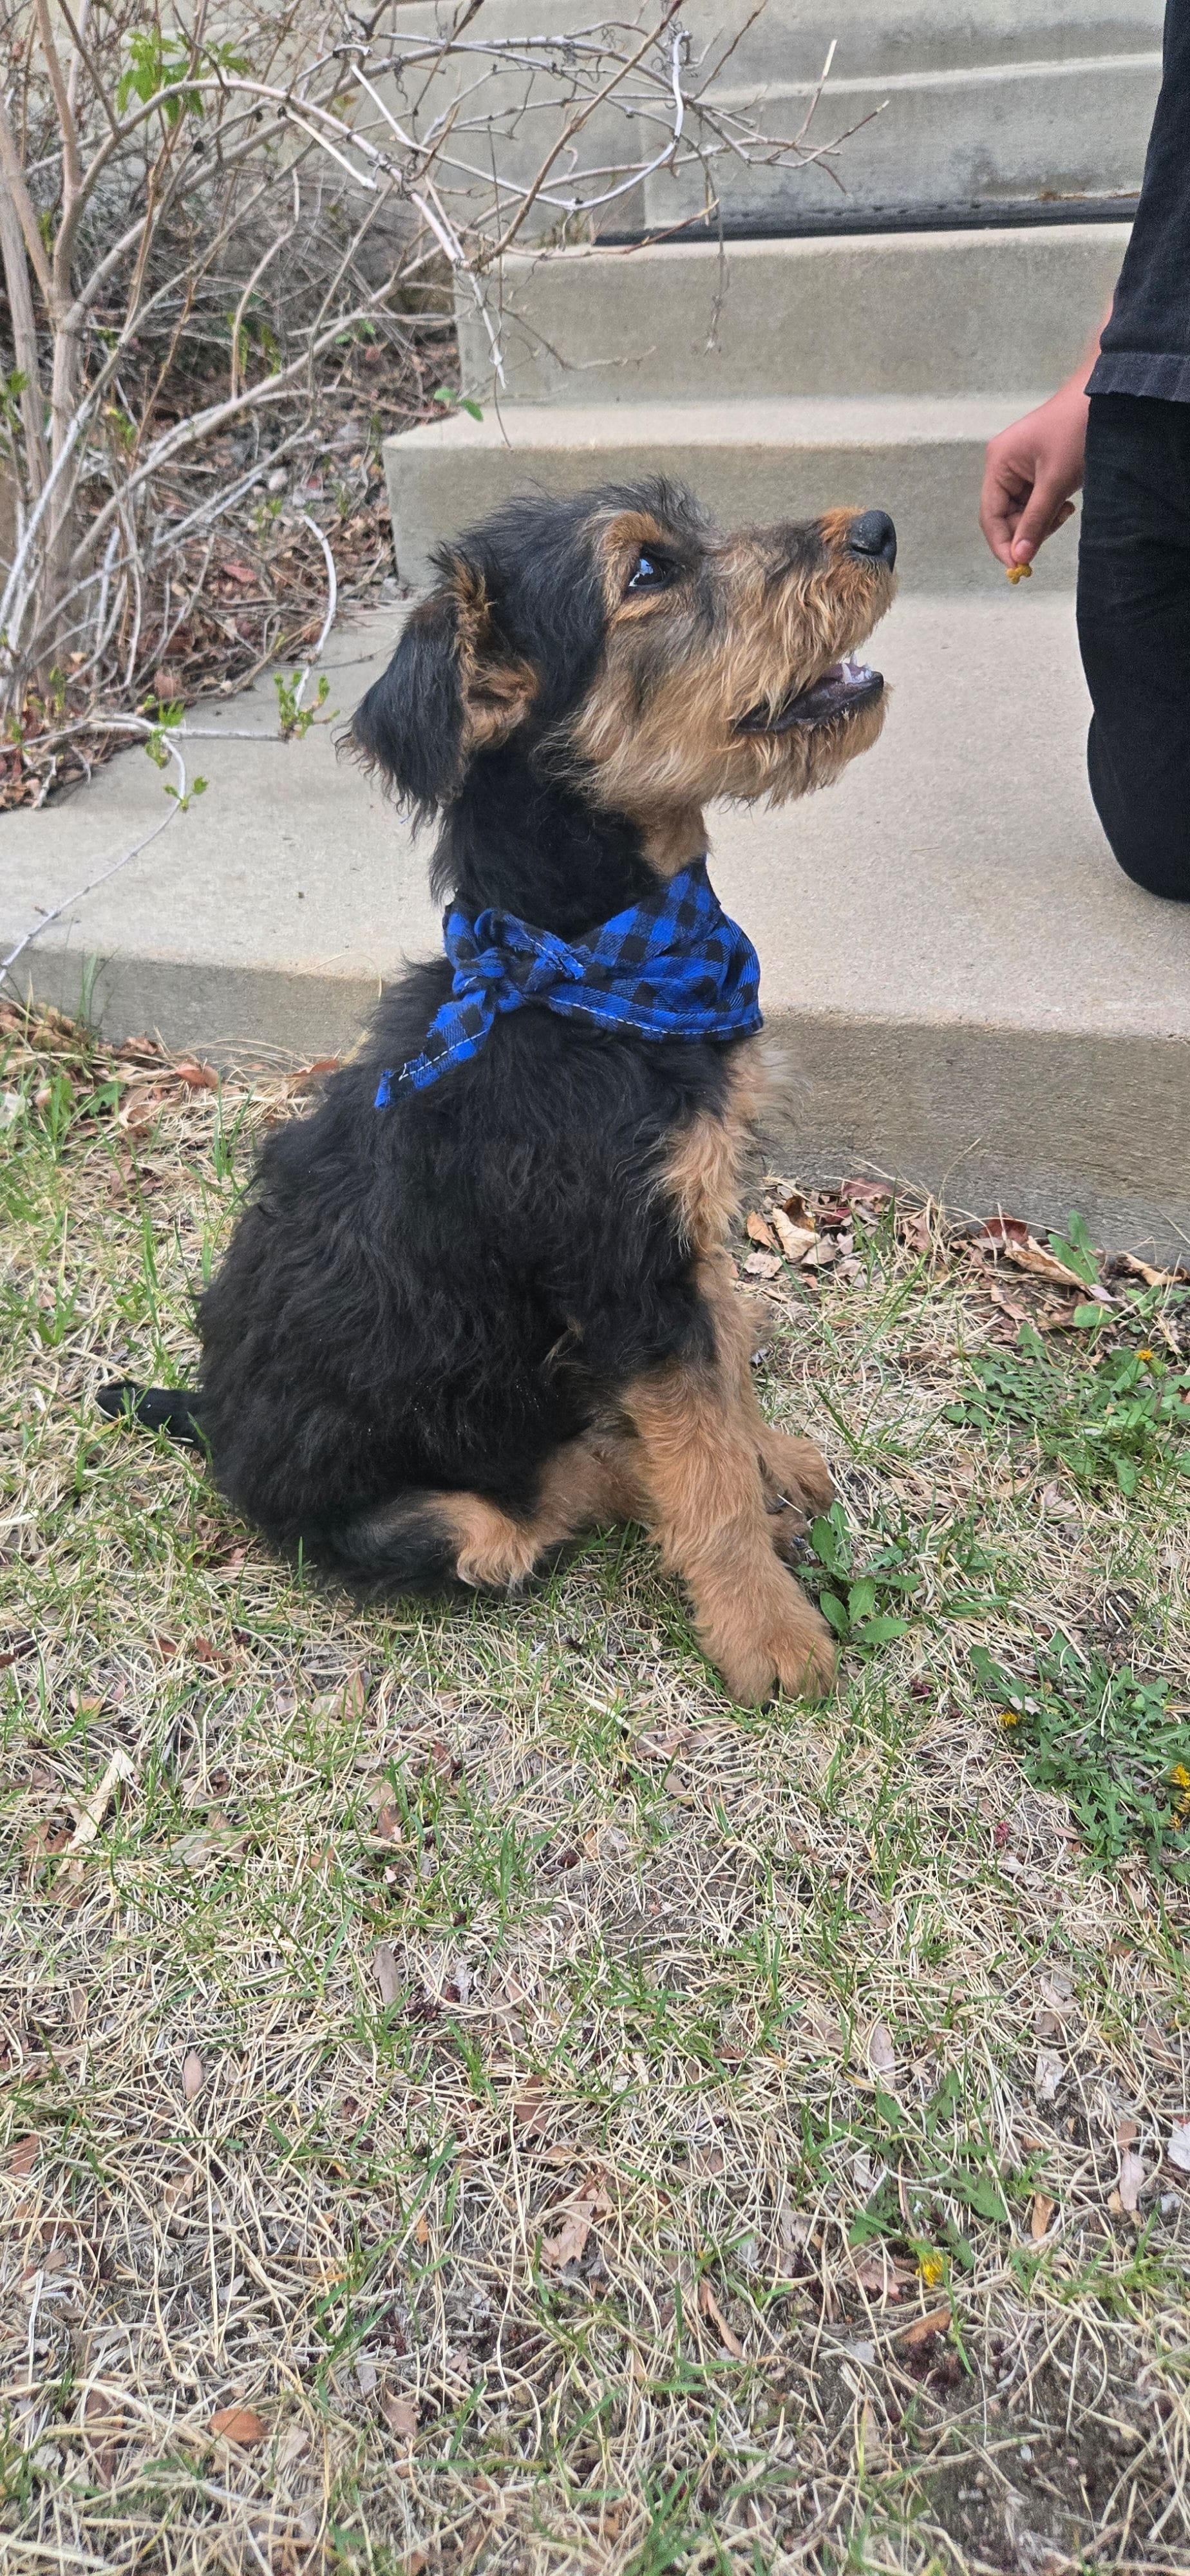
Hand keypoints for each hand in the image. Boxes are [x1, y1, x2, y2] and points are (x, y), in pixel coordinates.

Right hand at [979, 377, 1088, 567]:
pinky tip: (1066, 501)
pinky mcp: (1036, 469)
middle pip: (1006, 516)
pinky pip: (1035, 501)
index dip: (1003, 544)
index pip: (990, 516)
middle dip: (1029, 529)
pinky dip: (1050, 508)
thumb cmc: (1075, 432)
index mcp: (998, 464)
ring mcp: (1019, 467)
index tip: (1019, 567)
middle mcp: (1003, 466)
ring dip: (1043, 519)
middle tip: (1056, 525)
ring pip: (1023, 512)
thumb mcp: (1055, 482)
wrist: (1103, 398)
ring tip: (1065, 507)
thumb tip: (1019, 558)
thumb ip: (1035, 521)